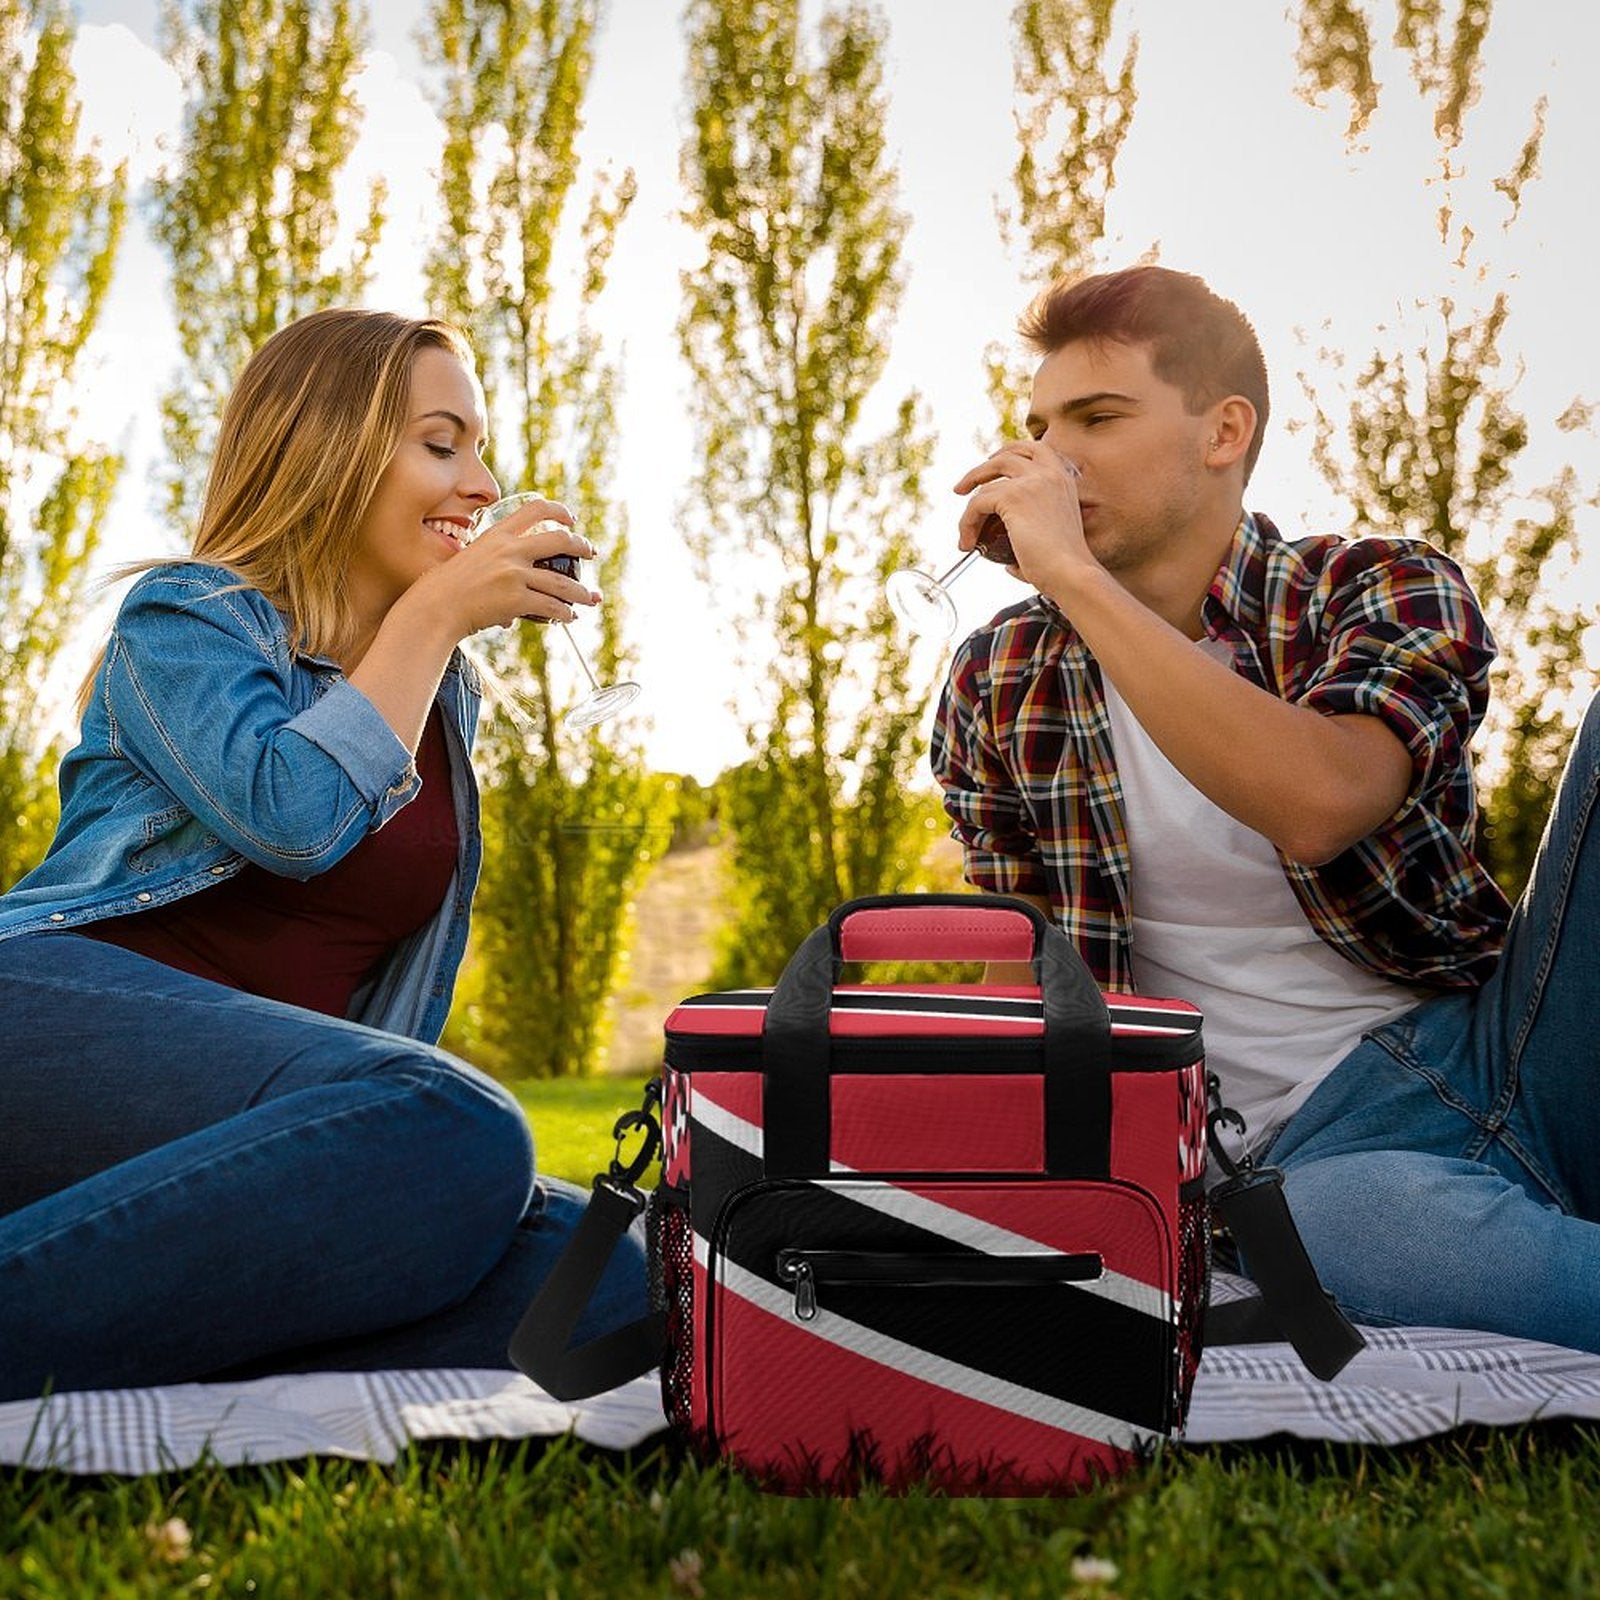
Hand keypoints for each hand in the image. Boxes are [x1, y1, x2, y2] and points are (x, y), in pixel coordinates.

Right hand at [422, 498, 602, 638]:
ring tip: (590, 598)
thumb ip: (492, 566)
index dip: (558, 511)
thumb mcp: (469, 561)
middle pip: (560, 540)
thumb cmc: (445, 588)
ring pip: (562, 582)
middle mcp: (509, 550)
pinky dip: (564, 614)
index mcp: (497, 535)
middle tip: (591, 552)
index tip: (570, 519)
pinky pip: (551, 607)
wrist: (434, 608)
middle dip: (581, 546)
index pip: (534, 510)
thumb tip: (508, 591)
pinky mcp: (516, 599)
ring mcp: (514, 574)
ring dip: (581, 592)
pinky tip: (569, 617)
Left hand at [952, 441, 1087, 590]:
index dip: (1010, 452)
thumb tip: (1011, 563)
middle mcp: (1050, 474)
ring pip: (986, 482)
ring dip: (969, 506)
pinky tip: (968, 542)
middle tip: (963, 486)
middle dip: (981, 468)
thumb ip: (1033, 538)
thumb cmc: (1064, 568)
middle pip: (1007, 456)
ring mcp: (1031, 482)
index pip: (1035, 449)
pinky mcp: (1012, 497)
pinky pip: (977, 504)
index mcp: (1063, 479)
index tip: (992, 463)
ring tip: (964, 530)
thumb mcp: (1052, 539)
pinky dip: (966, 523)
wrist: (1071, 574)